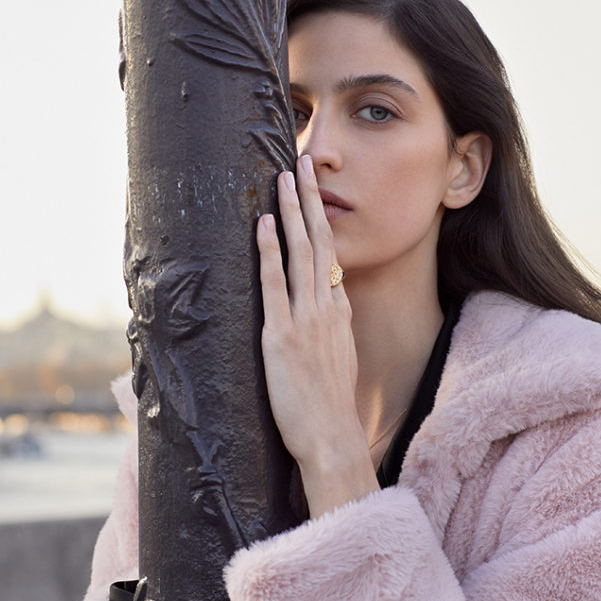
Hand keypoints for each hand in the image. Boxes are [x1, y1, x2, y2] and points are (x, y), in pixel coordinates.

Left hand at [257, 155, 377, 515]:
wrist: (332, 438)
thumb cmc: (329, 409)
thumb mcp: (338, 361)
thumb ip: (330, 332)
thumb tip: (325, 311)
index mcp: (339, 312)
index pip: (330, 255)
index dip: (321, 219)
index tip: (312, 191)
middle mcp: (327, 308)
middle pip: (321, 241)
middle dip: (311, 199)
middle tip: (303, 161)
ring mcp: (306, 319)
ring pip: (301, 253)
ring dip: (291, 211)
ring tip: (284, 175)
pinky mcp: (283, 336)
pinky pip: (275, 285)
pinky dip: (269, 252)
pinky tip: (262, 224)